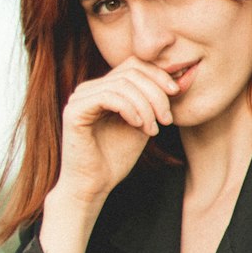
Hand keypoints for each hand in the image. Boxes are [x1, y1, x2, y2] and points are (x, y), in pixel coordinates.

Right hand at [54, 57, 180, 207]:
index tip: (177, 93)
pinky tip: (138, 126)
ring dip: (145, 106)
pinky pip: (108, 97)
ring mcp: (79, 98)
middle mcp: (89, 89)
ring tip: (153, 129)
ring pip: (122, 84)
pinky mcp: (74, 111)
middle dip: (155, 93)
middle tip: (166, 119)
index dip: (158, 75)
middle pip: (130, 72)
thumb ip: (153, 102)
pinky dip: (130, 109)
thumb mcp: (142, 124)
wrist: (94, 187)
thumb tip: (177, 78)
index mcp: (104, 88)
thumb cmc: (115, 159)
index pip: (133, 65)